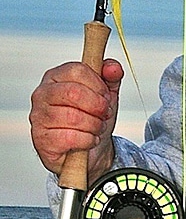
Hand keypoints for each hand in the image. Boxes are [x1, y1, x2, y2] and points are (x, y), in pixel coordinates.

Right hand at [29, 58, 123, 179]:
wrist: (89, 151)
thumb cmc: (92, 118)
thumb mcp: (105, 95)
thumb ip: (110, 77)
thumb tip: (113, 67)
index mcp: (56, 77)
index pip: (77, 70)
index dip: (98, 85)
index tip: (105, 96)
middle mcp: (42, 94)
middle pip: (74, 92)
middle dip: (98, 106)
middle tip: (104, 114)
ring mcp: (39, 117)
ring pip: (74, 117)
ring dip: (95, 125)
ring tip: (96, 128)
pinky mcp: (41, 140)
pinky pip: (70, 138)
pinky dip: (87, 140)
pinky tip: (89, 140)